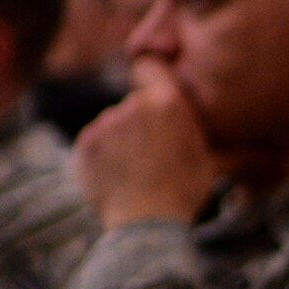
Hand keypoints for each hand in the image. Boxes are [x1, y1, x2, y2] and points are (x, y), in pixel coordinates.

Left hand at [72, 66, 220, 228]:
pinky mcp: (84, 143)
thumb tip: (186, 117)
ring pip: (113, 125)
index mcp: (168, 103)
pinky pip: (95, 143)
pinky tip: (118, 177)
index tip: (149, 80)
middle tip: (153, 154)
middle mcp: (133, 105)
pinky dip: (102, 156)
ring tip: (135, 172)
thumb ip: (187, 125)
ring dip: (120, 141)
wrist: (148, 222)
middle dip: (140, 122)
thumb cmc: (184, 190)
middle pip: (133, 104)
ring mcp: (105, 124)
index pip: (149, 65)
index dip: (148, 72)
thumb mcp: (204, 154)